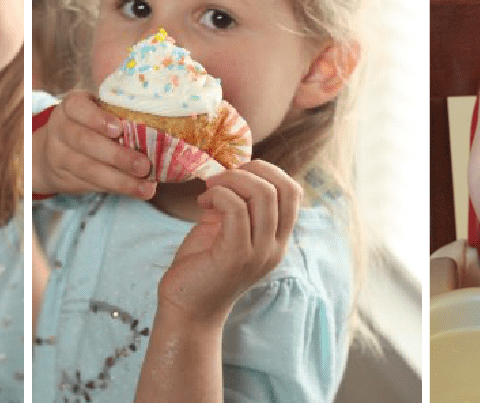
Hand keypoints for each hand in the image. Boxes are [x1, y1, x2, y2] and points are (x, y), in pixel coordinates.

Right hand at [33, 90, 155, 198]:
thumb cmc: (89, 124)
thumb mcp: (96, 110)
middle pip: (85, 142)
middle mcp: (60, 128)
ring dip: (120, 180)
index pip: (78, 108)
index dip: (97, 119)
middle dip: (116, 156)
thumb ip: (118, 112)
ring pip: (88, 169)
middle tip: (144, 166)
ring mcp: (58, 155)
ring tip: (145, 187)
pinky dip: (116, 188)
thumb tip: (161, 119)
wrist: (52, 150)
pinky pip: (90, 184)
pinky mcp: (63, 178)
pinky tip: (135, 191)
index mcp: (71, 105)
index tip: (118, 129)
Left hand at [156, 161, 300, 326]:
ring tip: (209, 190)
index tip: (237, 175)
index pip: (293, 191)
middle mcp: (275, 247)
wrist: (186, 309)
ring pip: (263, 194)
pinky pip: (235, 208)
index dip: (267, 171)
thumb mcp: (227, 229)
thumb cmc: (203, 266)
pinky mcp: (235, 256)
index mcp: (276, 239)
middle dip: (250, 170)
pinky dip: (218, 195)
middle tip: (220, 179)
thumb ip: (238, 205)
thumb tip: (233, 172)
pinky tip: (203, 204)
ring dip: (231, 180)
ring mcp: (259, 253)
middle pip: (283, 188)